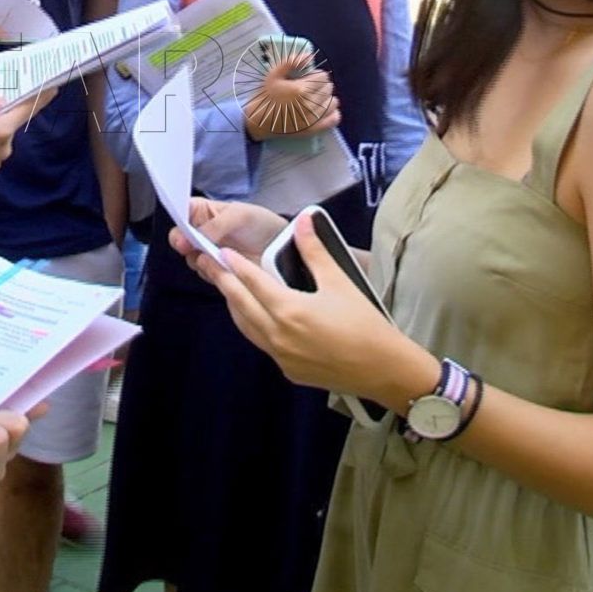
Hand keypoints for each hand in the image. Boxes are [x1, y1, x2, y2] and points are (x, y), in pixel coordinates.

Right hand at [169, 198, 286, 261]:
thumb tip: (190, 239)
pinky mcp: (216, 271)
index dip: (178, 221)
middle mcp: (201, 232)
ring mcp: (208, 253)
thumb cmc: (261, 224)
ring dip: (200, 260)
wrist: (282, 249)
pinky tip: (225, 268)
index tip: (181, 233)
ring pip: (191, 258)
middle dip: (184, 245)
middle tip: (193, 248)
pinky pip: (205, 273)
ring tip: (218, 258)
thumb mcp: (240, 216)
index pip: (181, 212)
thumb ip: (215, 225)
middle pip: (180, 239)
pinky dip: (212, 272)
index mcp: (204, 211)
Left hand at [189, 215, 433, 407]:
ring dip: (235, 306)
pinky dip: (253, 326)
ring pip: (246, 327)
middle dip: (223, 282)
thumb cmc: (365, 324)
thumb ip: (315, 250)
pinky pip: (262, 344)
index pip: (252, 282)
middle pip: (240, 304)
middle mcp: (277, 335)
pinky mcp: (288, 371)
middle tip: (207, 265)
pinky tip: (257, 317)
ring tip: (228, 288)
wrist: (385, 370)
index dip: (234, 265)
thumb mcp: (339, 282)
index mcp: (288, 310)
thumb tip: (303, 220)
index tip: (219, 252)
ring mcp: (280, 356)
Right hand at [243, 52, 340, 141]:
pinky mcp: (314, 129)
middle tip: (310, 87)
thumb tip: (309, 55)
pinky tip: (323, 110)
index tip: (308, 78)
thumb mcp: (273, 76)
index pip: (323, 77)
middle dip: (321, 85)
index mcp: (301, 89)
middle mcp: (309, 104)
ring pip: (333, 102)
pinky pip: (334, 119)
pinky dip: (332, 113)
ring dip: (327, 98)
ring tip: (315, 98)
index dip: (316, 75)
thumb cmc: (266, 97)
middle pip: (328, 88)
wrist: (258, 122)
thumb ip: (291, 62)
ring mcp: (313, 118)